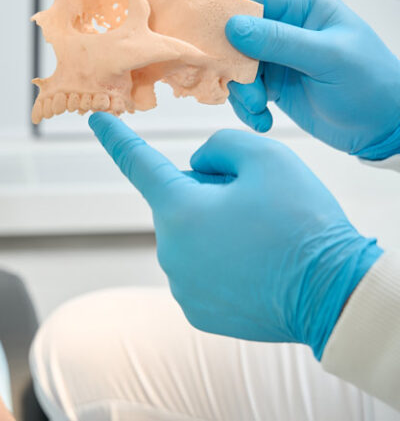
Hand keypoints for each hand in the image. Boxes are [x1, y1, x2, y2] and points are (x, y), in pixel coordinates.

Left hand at [90, 112, 382, 357]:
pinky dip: (221, 263)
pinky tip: (255, 268)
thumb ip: (219, 146)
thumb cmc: (302, 222)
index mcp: (179, 210)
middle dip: (207, 195)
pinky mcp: (195, 311)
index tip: (97, 119)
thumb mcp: (267, 158)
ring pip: (190, 237)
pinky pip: (199, 270)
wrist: (334, 294)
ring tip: (261, 241)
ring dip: (215, 230)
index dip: (116, 137)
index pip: (138, 162)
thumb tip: (197, 166)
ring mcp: (180, 285)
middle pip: (178, 202)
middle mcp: (169, 251)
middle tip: (255, 208)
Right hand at [225, 0, 399, 159]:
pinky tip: (263, 118)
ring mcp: (277, 57)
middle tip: (241, 86)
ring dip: (240, 92)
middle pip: (234, 36)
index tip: (211, 41)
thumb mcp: (328, 58)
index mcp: (304, 6)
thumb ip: (280, 41)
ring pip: (234, 67)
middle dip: (232, 64)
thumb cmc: (372, 85)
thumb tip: (235, 26)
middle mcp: (285, 28)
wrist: (381, 128)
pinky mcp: (272, 84)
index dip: (225, 16)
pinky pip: (242, 91)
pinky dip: (246, 108)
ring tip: (259, 108)